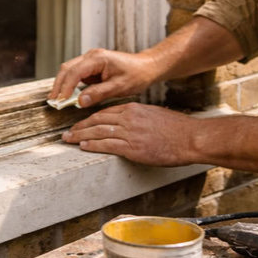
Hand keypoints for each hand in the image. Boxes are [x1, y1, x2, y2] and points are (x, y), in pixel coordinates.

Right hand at [49, 48, 157, 107]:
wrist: (147, 67)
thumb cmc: (136, 75)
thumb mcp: (118, 87)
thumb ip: (98, 94)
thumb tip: (79, 102)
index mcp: (97, 58)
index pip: (74, 72)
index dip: (65, 87)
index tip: (61, 101)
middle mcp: (91, 56)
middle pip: (67, 68)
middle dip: (59, 85)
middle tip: (54, 101)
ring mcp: (91, 60)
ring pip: (70, 71)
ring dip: (63, 84)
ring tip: (59, 100)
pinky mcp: (92, 67)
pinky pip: (77, 75)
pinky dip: (71, 85)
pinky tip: (69, 96)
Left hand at [61, 103, 198, 166]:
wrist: (190, 138)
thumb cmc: (177, 129)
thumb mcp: (154, 116)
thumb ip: (139, 118)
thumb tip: (130, 125)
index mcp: (133, 109)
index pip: (105, 113)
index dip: (90, 119)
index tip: (81, 124)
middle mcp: (128, 118)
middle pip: (97, 121)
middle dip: (80, 127)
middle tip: (67, 133)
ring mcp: (130, 132)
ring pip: (98, 132)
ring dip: (80, 136)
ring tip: (68, 140)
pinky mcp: (133, 147)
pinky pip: (107, 145)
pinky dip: (92, 145)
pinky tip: (83, 146)